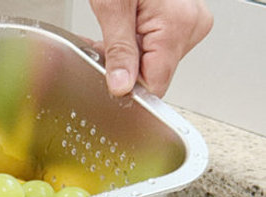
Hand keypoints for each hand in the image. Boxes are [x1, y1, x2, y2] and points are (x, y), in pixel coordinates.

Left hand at [88, 0, 212, 97]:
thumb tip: (121, 87)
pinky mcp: (180, 21)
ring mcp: (188, 23)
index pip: (156, 85)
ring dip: (125, 58)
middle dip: (123, 70)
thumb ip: (118, 51)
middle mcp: (190, 26)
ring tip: (110, 34)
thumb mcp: (112, 8)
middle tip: (101, 48)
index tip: (107, 83)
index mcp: (178, 26)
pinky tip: (120, 33)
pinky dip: (133, 46)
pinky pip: (155, 47)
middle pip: (153, 74)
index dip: (129, 91)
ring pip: (152, 63)